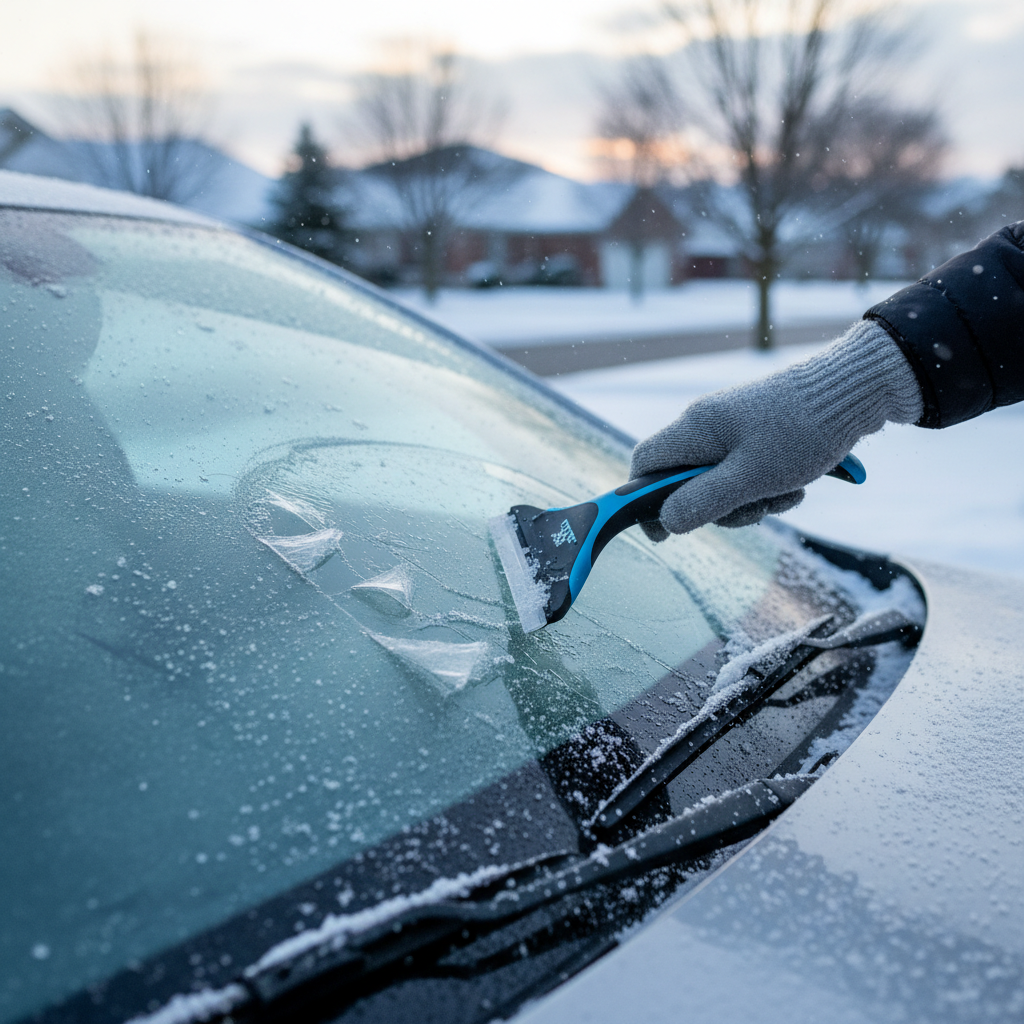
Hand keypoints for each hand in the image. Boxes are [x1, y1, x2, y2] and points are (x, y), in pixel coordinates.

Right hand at [630, 321, 922, 537]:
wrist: (855, 391)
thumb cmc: (801, 432)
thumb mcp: (750, 478)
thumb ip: (703, 502)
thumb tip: (666, 522)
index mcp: (695, 428)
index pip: (645, 462)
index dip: (645, 500)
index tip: (666, 531)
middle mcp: (707, 424)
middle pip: (686, 479)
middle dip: (718, 506)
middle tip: (753, 511)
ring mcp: (734, 427)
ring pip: (721, 480)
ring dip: (750, 500)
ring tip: (786, 495)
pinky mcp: (759, 433)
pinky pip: (747, 470)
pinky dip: (767, 485)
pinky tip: (797, 484)